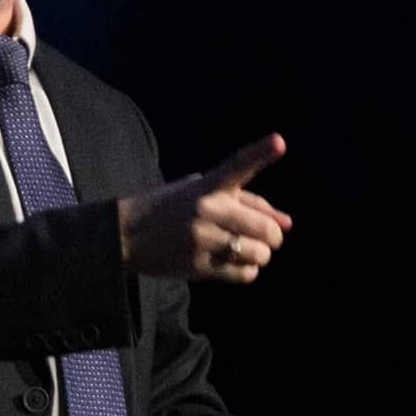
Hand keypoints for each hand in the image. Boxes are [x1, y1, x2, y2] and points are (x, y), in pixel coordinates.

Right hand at [117, 133, 291, 281]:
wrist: (127, 233)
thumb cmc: (173, 208)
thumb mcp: (204, 193)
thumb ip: (248, 204)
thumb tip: (288, 224)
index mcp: (208, 185)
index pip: (238, 166)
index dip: (260, 153)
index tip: (280, 142)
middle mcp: (207, 210)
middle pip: (266, 229)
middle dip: (272, 237)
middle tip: (264, 238)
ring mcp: (202, 239)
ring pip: (259, 254)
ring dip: (258, 256)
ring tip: (243, 250)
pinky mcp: (198, 266)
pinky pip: (244, 274)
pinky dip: (247, 270)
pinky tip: (233, 263)